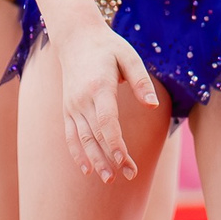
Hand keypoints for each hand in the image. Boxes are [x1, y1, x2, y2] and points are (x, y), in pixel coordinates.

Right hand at [56, 22, 164, 181]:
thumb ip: (140, 81)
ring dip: (96, 161)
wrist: (76, 39)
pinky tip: (88, 170)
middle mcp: (82, 100)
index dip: (115, 143)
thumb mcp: (129, 56)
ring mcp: (72, 106)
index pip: (106, 121)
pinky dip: (77, 154)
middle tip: (129, 176)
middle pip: (96, 136)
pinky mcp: (67, 110)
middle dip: (111, 158)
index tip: (126, 160)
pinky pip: (71, 136)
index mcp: (99, 87)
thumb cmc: (108, 47)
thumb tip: (152, 105)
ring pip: (83, 140)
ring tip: (109, 180)